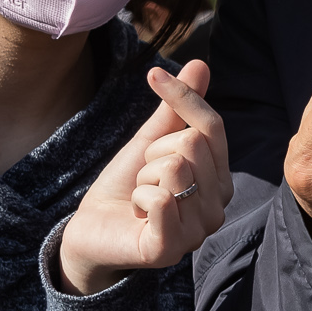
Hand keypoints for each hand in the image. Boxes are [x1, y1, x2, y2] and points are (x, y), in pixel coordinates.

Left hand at [60, 59, 231, 294]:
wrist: (91, 230)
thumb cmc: (125, 187)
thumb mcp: (151, 142)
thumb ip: (179, 108)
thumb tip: (201, 63)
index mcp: (220, 180)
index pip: (212, 126)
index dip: (181, 96)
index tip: (153, 76)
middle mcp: (218, 207)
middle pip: (191, 143)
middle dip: (153, 153)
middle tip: (144, 178)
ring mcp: (198, 231)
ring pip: (174, 167)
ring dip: (143, 177)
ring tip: (141, 197)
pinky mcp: (171, 248)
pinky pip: (158, 198)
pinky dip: (137, 197)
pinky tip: (137, 215)